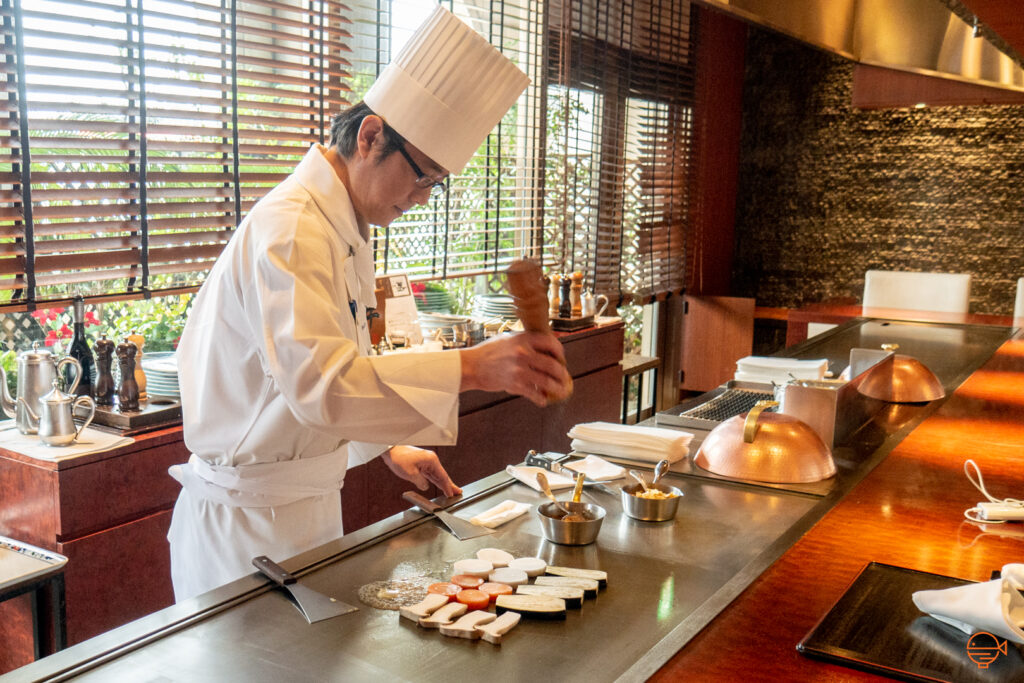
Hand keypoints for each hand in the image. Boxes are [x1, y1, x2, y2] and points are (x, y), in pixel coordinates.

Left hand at [381, 445, 460, 497]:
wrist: (390, 450)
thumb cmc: (399, 458)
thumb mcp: (410, 474)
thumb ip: (421, 482)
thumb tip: (426, 486)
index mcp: (431, 460)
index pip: (442, 476)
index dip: (448, 486)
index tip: (452, 494)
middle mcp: (431, 460)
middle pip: (442, 475)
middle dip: (449, 484)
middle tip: (457, 492)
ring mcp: (426, 461)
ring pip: (437, 475)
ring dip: (442, 483)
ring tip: (450, 490)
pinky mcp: (421, 463)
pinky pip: (430, 474)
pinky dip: (435, 480)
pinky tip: (438, 484)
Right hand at [458, 332, 572, 406]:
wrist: (470, 366)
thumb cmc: (487, 352)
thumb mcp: (507, 338)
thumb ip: (525, 340)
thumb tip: (544, 345)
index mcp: (524, 339)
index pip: (552, 344)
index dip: (560, 353)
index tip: (561, 359)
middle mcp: (524, 353)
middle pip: (553, 365)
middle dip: (563, 374)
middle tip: (565, 378)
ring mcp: (520, 369)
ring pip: (547, 381)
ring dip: (557, 388)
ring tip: (561, 391)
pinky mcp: (514, 384)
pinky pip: (534, 393)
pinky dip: (541, 399)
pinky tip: (543, 400)